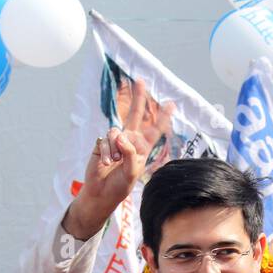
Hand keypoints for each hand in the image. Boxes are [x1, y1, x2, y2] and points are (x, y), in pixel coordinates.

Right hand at [63, 80, 175, 240]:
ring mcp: (116, 140)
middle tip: (139, 80)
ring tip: (115, 163)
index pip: (155, 129)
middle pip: (135, 114)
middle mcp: (130, 140)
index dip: (163, 117)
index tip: (171, 104)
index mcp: (142, 148)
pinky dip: (108, 152)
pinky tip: (107, 162)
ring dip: (116, 149)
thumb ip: (131, 153)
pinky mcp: (103, 142)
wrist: (101, 192)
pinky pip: (107, 140)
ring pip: (117, 132)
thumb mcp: (132, 172)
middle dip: (138, 97)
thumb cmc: (120, 185)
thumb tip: (122, 136)